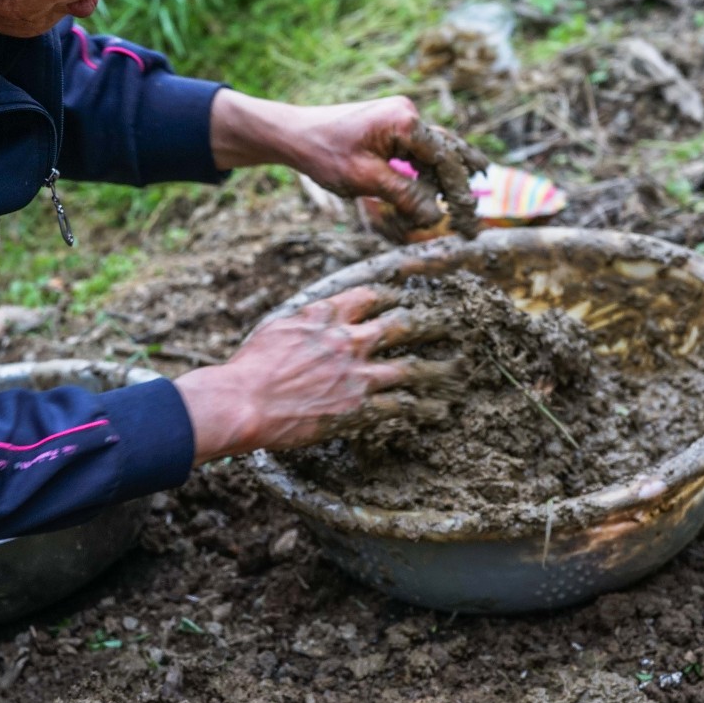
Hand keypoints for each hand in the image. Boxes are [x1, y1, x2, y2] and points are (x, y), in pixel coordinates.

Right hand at [174, 287, 461, 464]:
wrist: (243, 401)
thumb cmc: (249, 367)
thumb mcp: (276, 328)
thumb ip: (304, 320)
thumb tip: (316, 318)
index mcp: (324, 316)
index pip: (369, 295)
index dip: (391, 294)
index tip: (405, 294)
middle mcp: (347, 340)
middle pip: (401, 324)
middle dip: (429, 322)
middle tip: (452, 321)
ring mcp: (356, 374)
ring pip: (411, 367)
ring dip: (439, 368)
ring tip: (459, 368)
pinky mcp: (357, 407)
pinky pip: (399, 406)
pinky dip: (421, 407)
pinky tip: (436, 408)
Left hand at [210, 90, 489, 237]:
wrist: (293, 134)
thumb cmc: (323, 153)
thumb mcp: (364, 180)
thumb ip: (403, 195)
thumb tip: (434, 217)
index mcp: (405, 121)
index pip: (445, 159)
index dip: (458, 191)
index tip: (466, 218)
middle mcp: (408, 114)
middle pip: (446, 152)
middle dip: (460, 184)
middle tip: (473, 217)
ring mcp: (400, 117)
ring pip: (435, 151)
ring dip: (447, 178)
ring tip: (466, 204)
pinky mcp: (391, 126)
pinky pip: (419, 149)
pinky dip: (429, 171)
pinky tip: (441, 189)